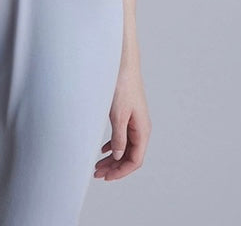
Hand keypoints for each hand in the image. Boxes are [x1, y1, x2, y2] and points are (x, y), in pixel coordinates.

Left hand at [93, 63, 150, 181]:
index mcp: (142, 130)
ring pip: (124, 147)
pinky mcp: (127, 114)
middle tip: (97, 174)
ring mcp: (134, 121)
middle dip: (114, 167)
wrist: (123, 63)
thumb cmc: (122, 85)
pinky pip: (122, 136)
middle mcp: (140, 128)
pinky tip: (103, 149)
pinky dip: (112, 146)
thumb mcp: (118, 114)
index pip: (135, 160)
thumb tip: (118, 157)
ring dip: (112, 158)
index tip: (106, 177)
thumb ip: (119, 137)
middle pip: (129, 156)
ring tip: (97, 166)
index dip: (121, 172)